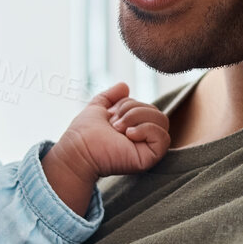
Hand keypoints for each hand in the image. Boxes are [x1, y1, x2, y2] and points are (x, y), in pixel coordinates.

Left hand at [45, 81, 170, 193]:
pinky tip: (129, 135)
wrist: (78, 149)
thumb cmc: (84, 132)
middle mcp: (143, 137)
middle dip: (133, 110)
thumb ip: (110, 96)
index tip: (111, 115)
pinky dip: (146, 130)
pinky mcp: (150, 157)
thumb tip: (125, 86)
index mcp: (133, 126)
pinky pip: (164, 138)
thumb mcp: (97, 108)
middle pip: (156, 111)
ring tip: (119, 129)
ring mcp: (147, 147)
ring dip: (137, 118)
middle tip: (114, 124)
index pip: (147, 106)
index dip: (129, 104)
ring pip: (162, 121)